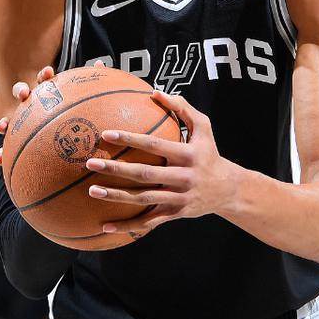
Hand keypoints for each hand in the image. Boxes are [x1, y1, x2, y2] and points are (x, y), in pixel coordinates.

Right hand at [0, 61, 108, 165]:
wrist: (68, 145)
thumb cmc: (77, 118)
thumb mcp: (87, 103)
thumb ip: (93, 83)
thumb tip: (101, 63)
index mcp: (48, 96)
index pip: (44, 81)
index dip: (45, 75)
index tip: (49, 71)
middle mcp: (33, 107)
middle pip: (23, 94)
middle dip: (20, 91)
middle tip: (25, 94)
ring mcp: (23, 124)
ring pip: (10, 121)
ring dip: (4, 122)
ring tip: (3, 126)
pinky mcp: (19, 143)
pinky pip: (9, 149)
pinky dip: (2, 153)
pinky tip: (0, 158)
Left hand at [85, 91, 239, 234]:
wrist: (228, 190)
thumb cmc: (209, 153)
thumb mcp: (204, 127)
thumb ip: (182, 107)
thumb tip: (155, 92)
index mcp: (187, 154)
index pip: (154, 145)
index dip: (130, 139)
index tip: (106, 134)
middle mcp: (183, 177)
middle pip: (144, 174)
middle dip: (116, 169)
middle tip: (91, 163)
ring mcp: (178, 198)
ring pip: (143, 199)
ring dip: (116, 196)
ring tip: (92, 190)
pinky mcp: (175, 214)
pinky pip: (148, 222)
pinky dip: (128, 226)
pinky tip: (105, 226)